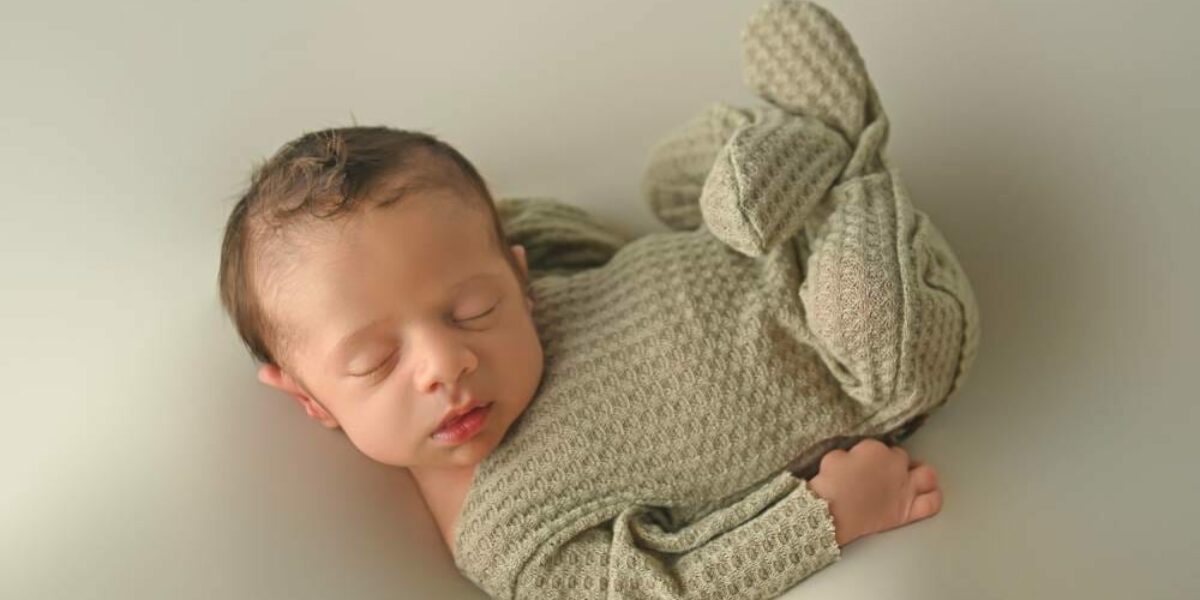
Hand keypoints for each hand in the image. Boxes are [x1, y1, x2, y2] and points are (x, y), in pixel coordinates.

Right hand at [806, 439, 942, 546]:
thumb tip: (854, 458)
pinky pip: (932, 502)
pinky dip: (932, 497)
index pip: (880, 447)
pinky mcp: (909, 510)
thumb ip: (851, 455)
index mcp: (875, 448)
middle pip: (902, 457)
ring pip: (927, 475)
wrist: (832, 510)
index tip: (864, 463)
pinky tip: (925, 496)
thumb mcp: (835, 457)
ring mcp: (906, 487)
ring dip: (920, 475)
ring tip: (911, 480)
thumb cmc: (828, 482)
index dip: (873, 456)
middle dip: (894, 462)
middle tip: (883, 471)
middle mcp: (896, 464)